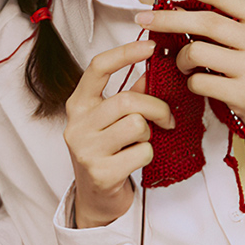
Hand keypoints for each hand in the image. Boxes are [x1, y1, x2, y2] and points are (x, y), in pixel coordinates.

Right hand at [63, 40, 174, 227]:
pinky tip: (135, 161)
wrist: (95, 199)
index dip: (126, 53)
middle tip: (167, 118)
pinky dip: (147, 155)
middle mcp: (77, 124)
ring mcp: (86, 149)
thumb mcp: (113, 120)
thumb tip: (155, 66)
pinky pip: (142, 152)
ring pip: (136, 125)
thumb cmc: (106, 153)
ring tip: (141, 142)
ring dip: (149, 134)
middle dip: (156, 108)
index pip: (98, 67)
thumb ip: (131, 94)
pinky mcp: (100, 172)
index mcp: (78, 104)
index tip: (151, 46)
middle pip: (127, 101)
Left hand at [137, 0, 244, 144]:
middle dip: (168, 19)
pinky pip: (199, 81)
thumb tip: (176, 7)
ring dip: (180, 58)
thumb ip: (222, 22)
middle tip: (144, 19)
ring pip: (197, 51)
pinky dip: (190, 82)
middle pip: (205, 21)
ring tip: (183, 64)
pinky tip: (198, 84)